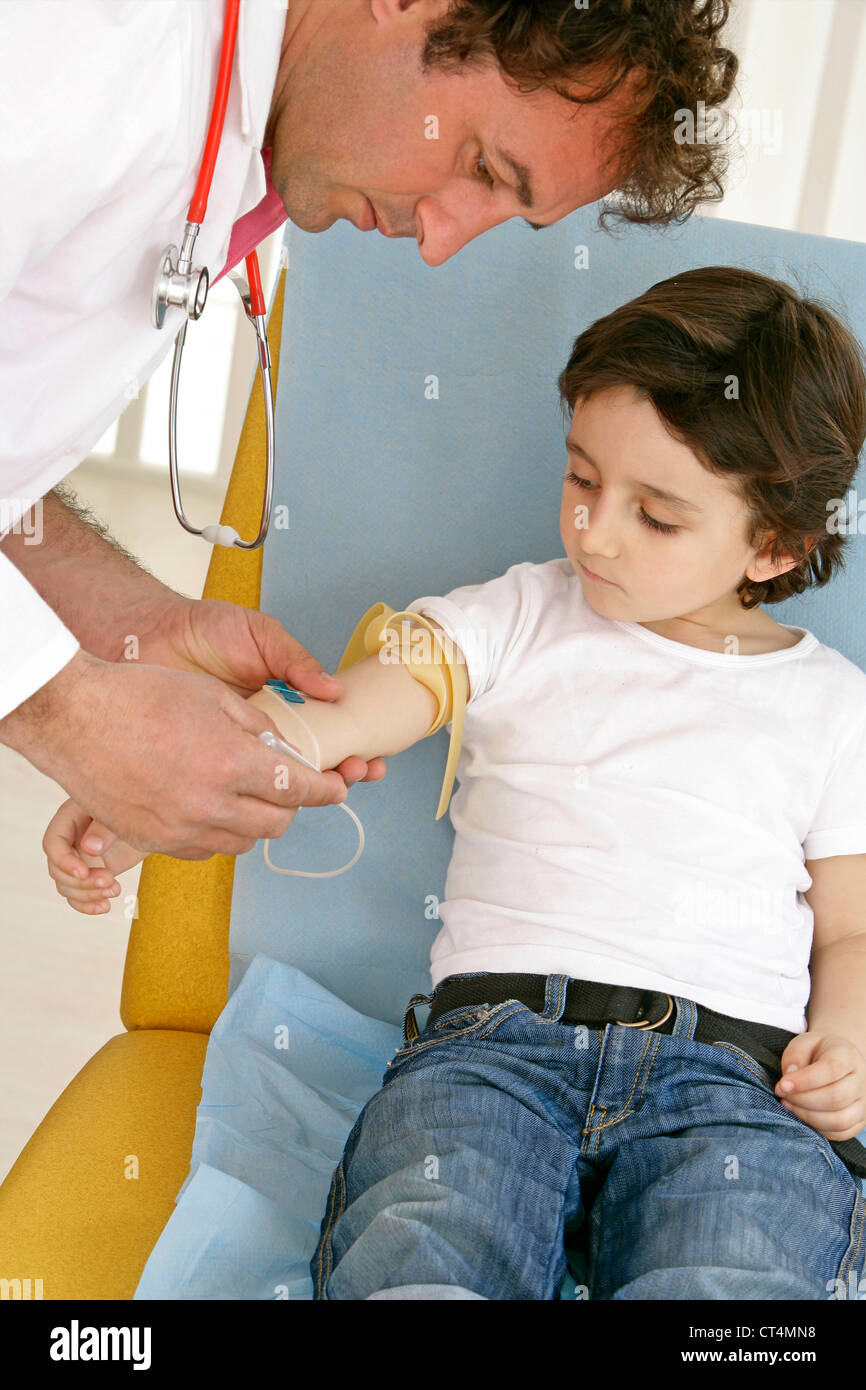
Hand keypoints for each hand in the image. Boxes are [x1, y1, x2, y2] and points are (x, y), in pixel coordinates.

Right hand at [2, 648, 350, 859]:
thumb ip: (258, 727)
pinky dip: (220, 833)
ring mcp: (180, 829)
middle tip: (291, 789)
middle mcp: (209, 804)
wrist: (74, 718)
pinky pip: (205, 850)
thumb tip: (285, 751)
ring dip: (257, 821)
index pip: (298, 789)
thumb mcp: (212, 695)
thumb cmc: (140, 696)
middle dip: (293, 807)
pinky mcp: (154, 842)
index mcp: (230, 761)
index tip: (337, 788)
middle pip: (277, 823)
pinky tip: (212, 807)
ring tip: (247, 794)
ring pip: (244, 842)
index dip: (327, 790)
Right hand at [43, 799, 141, 914]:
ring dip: (89, 894)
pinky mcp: (89, 876)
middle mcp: (69, 842)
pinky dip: (89, 905)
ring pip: (67, 887)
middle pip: (58, 870)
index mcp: (70, 820)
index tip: (83, 873)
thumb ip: (104, 829)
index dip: (64, 861)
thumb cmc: (132, 810)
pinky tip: (105, 906)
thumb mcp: (120, 813)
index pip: (53, 843)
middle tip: (110, 879)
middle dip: (83, 881)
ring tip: (116, 889)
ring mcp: (77, 860)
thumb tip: (89, 848)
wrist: (149, 823)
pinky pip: (77, 896)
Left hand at [135, 598, 386, 788]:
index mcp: (287, 700)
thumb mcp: (260, 635)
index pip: (330, 730)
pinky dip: (257, 797)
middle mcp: (269, 729)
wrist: (148, 636)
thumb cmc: (204, 630)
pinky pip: (238, 785)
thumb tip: (335, 689)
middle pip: (313, 762)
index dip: (353, 747)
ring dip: (309, 790)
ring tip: (331, 785)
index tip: (372, 759)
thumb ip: (295, 660)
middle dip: (342, 773)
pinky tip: (278, 800)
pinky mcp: (211, 762)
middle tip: (356, 772)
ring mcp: (240, 749)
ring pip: (280, 781)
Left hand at [775, 1031, 865, 1142]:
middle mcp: (861, 1080)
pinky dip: (818, 1128)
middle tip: (783, 1095)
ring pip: (839, 1120)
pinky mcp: (859, 1120)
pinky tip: (802, 1115)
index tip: (782, 1085)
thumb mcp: (804, 1043)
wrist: (839, 1061)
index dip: (804, 1081)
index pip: (830, 1070)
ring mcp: (863, 1103)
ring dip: (808, 1117)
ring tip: (789, 1105)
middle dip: (802, 1100)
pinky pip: (840, 1133)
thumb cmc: (818, 1052)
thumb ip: (795, 1055)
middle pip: (835, 1098)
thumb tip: (789, 1078)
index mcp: (847, 1056)